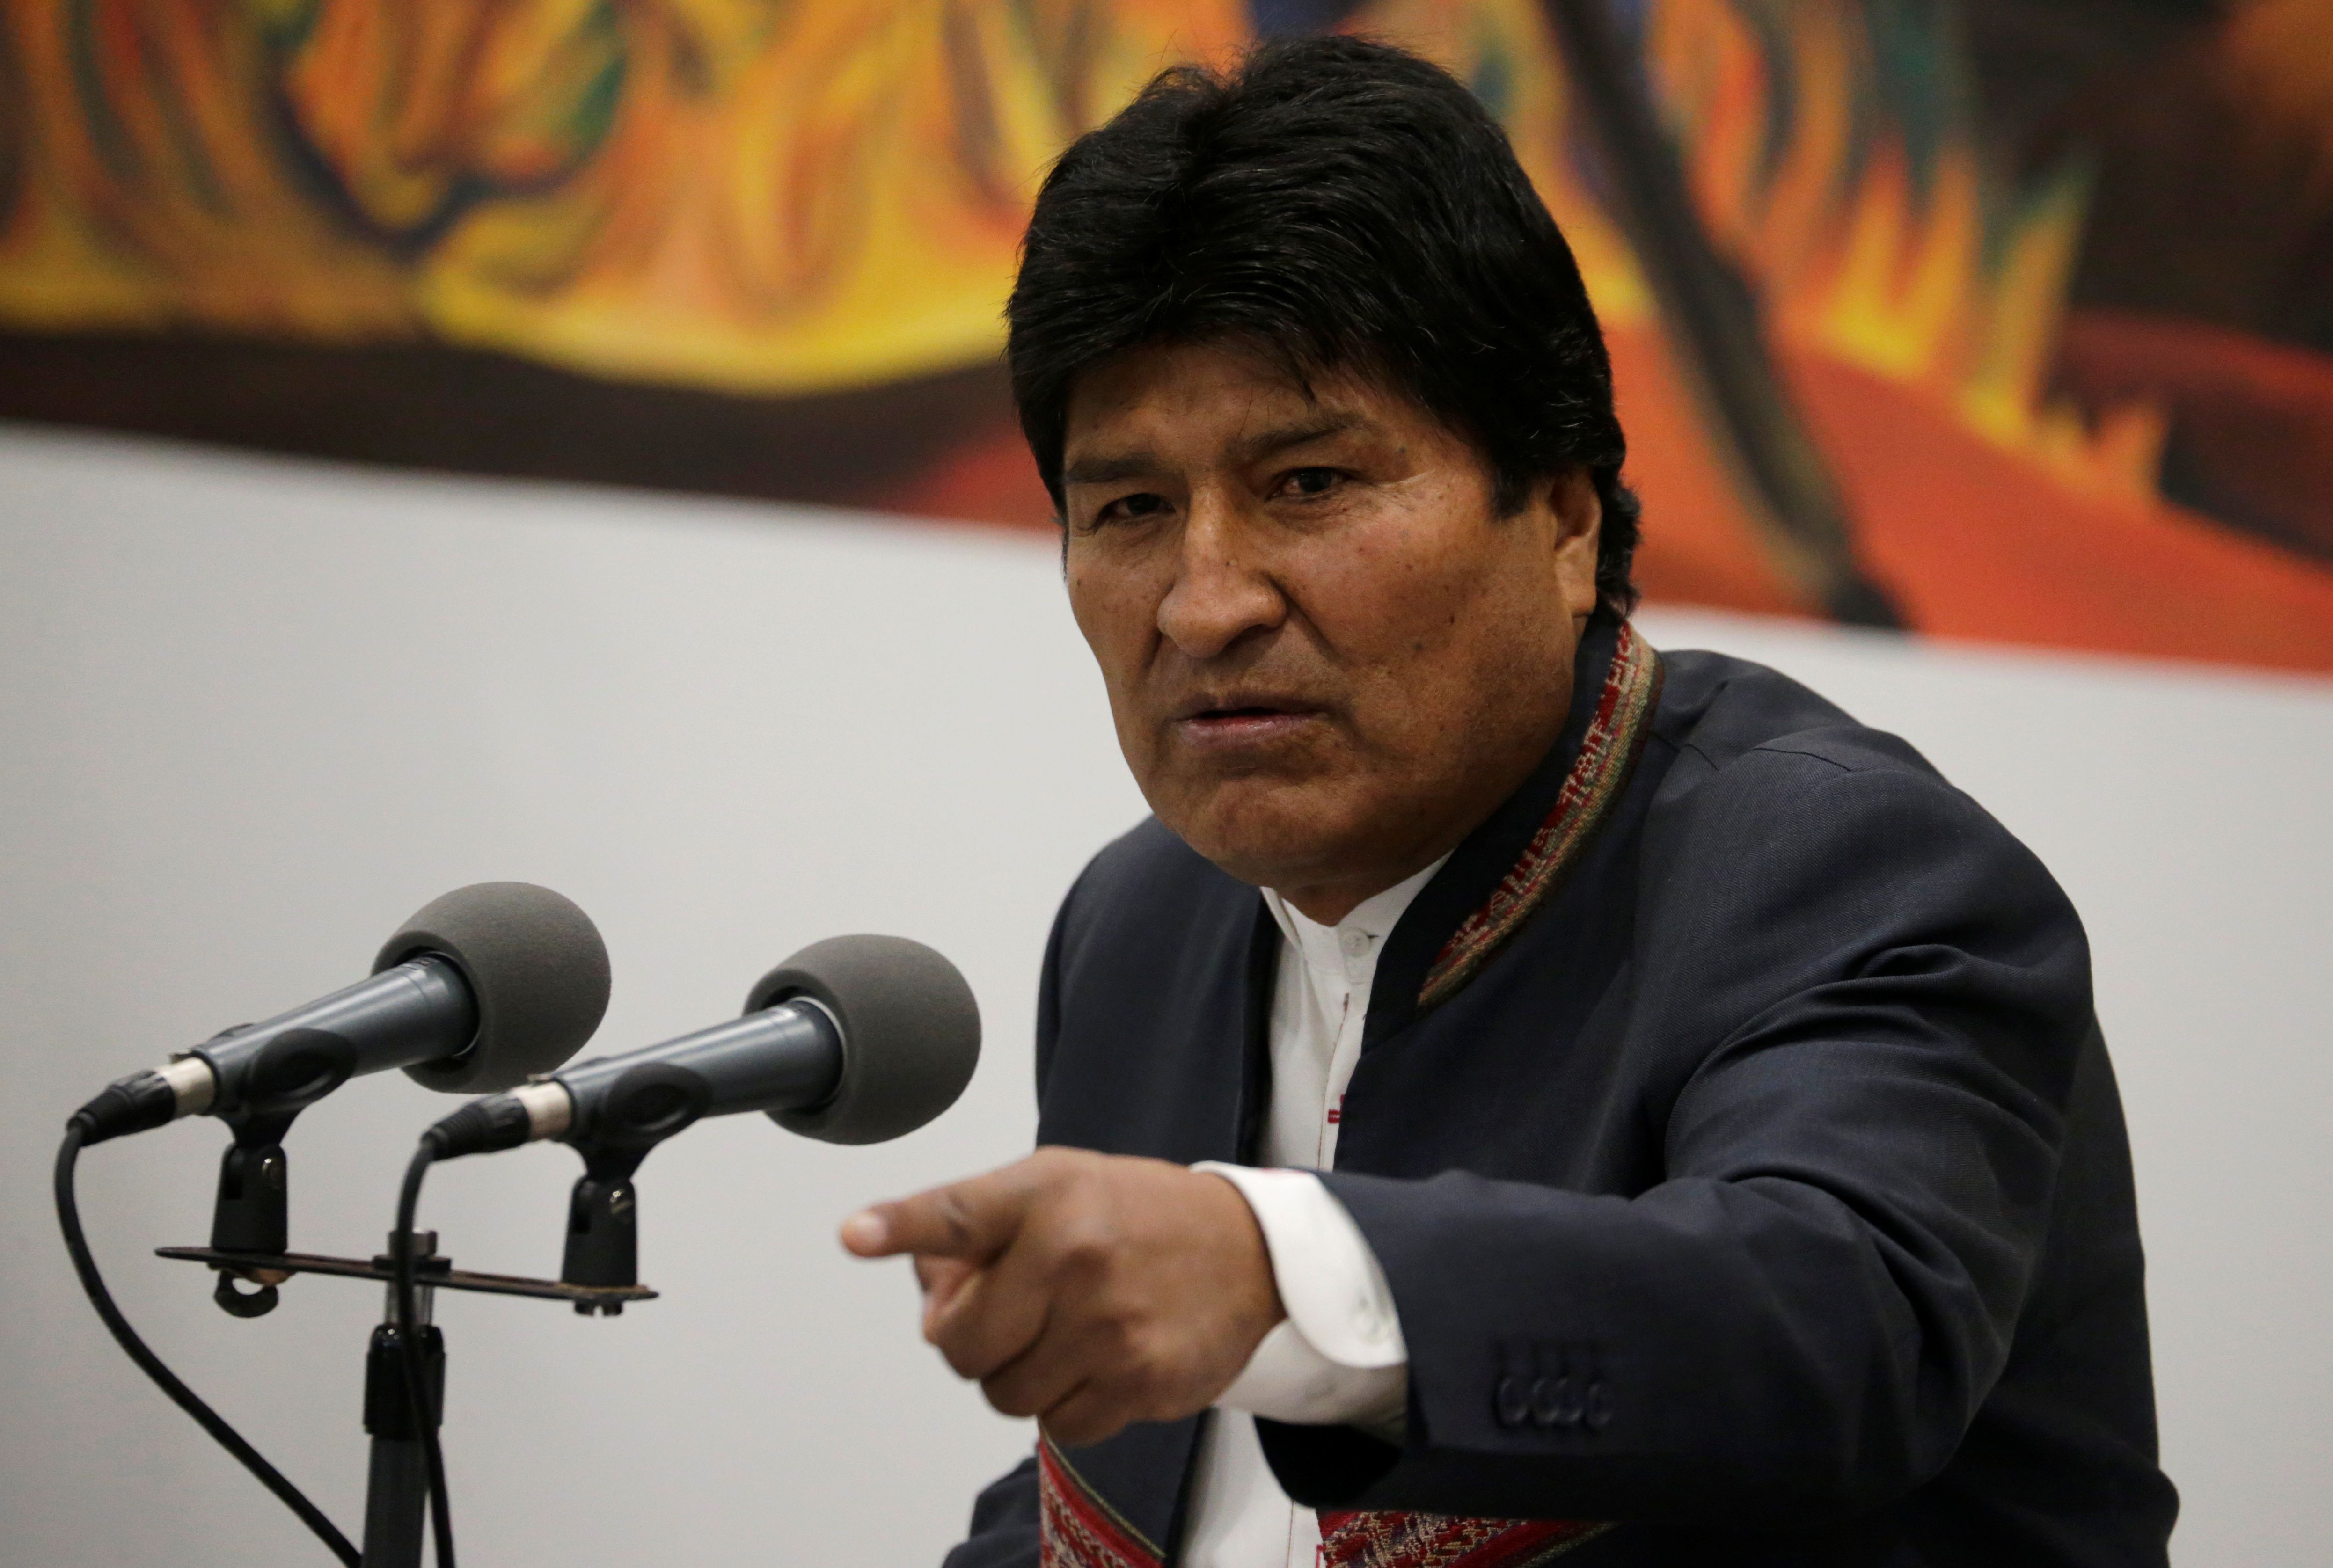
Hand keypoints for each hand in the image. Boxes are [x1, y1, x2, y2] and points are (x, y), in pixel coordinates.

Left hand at [840, 1147, 1283, 1445]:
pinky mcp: (1142, 1380)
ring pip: (1005, 1395)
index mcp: (1046, 1196)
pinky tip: (1097, 1359)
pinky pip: (1060, 1426)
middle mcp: (1075, 1256)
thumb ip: (977, 1231)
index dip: (902, 1225)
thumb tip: (928, 1299)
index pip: (959, 1214)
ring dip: (1019, 1376)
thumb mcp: (1056, 1186)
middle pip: (961, 1345)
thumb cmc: (1135, 1215)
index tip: (856, 1234)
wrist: (1249, 1249)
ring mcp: (1110, 1324)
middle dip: (972, 1340)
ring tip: (1062, 1332)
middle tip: (1010, 1314)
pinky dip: (1067, 1405)